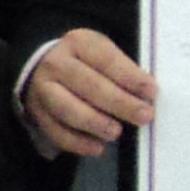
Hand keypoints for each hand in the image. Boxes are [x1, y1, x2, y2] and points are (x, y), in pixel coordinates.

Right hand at [22, 27, 153, 156]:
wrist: (43, 70)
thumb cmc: (86, 64)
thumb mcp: (103, 54)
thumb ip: (124, 71)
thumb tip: (147, 96)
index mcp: (78, 43)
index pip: (106, 59)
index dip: (129, 76)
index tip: (151, 91)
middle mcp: (56, 64)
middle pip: (88, 84)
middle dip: (119, 102)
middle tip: (143, 116)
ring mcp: (43, 90)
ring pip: (68, 109)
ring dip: (95, 123)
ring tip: (116, 132)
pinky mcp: (37, 114)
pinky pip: (56, 131)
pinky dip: (77, 142)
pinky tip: (98, 147)